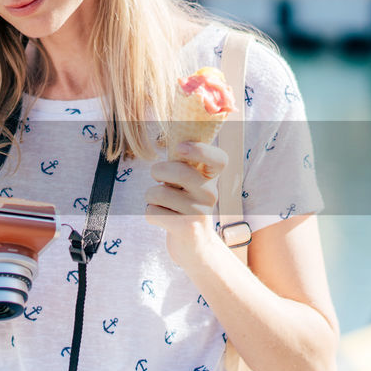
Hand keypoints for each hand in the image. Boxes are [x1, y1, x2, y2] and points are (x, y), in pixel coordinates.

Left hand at [144, 142, 227, 268]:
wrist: (194, 246)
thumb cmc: (183, 205)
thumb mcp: (187, 182)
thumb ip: (181, 161)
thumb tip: (161, 124)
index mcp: (211, 179)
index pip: (219, 159)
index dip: (200, 150)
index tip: (180, 149)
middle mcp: (210, 194)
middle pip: (178, 171)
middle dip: (157, 171)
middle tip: (158, 178)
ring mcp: (199, 212)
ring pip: (157, 193)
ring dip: (151, 197)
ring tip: (162, 204)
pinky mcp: (186, 229)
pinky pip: (152, 212)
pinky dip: (151, 214)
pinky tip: (164, 219)